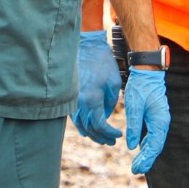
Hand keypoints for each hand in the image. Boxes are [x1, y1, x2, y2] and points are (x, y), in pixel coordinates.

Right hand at [72, 30, 122, 145]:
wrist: (85, 46)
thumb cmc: (102, 62)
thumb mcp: (113, 83)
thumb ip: (110, 102)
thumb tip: (106, 115)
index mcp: (92, 100)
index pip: (100, 125)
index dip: (110, 133)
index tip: (118, 135)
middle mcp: (79, 103)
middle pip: (89, 129)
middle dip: (101, 137)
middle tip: (111, 141)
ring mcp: (72, 100)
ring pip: (80, 125)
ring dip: (91, 134)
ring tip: (102, 138)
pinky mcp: (69, 96)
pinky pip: (74, 117)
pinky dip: (82, 125)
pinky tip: (87, 130)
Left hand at [123, 68, 168, 174]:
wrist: (147, 72)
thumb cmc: (140, 88)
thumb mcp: (134, 106)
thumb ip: (134, 126)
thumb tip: (132, 146)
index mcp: (159, 121)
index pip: (154, 145)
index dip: (146, 158)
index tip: (137, 168)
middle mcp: (163, 122)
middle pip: (156, 146)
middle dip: (146, 159)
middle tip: (135, 170)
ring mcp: (160, 120)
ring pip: (155, 142)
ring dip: (146, 153)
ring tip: (137, 165)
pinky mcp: (156, 117)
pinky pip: (153, 135)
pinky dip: (147, 144)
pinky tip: (140, 149)